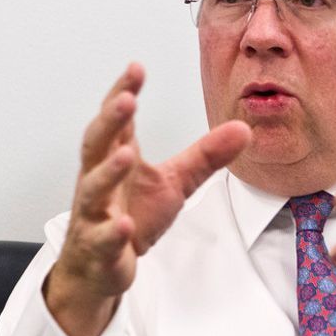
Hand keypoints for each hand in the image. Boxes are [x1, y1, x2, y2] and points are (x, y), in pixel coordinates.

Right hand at [46, 63, 250, 335]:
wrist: (100, 266)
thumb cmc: (131, 215)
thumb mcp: (175, 183)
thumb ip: (205, 156)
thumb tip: (243, 129)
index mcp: (116, 158)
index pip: (118, 121)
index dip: (124, 92)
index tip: (136, 68)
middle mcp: (99, 180)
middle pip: (96, 145)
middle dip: (109, 121)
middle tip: (126, 98)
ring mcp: (94, 214)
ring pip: (93, 189)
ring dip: (108, 172)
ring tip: (127, 154)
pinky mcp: (97, 247)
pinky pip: (102, 238)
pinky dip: (111, 232)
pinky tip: (124, 225)